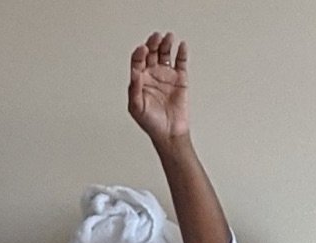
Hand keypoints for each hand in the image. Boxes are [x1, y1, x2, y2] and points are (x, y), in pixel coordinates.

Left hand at [128, 31, 189, 146]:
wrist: (169, 133)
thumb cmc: (150, 122)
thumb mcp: (136, 107)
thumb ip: (134, 89)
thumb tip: (134, 72)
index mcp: (139, 80)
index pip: (138, 61)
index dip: (139, 54)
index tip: (142, 49)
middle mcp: (152, 75)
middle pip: (151, 53)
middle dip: (153, 43)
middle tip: (156, 38)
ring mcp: (166, 75)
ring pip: (165, 54)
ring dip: (166, 44)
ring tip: (168, 37)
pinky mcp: (180, 79)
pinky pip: (181, 62)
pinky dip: (182, 53)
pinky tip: (181, 46)